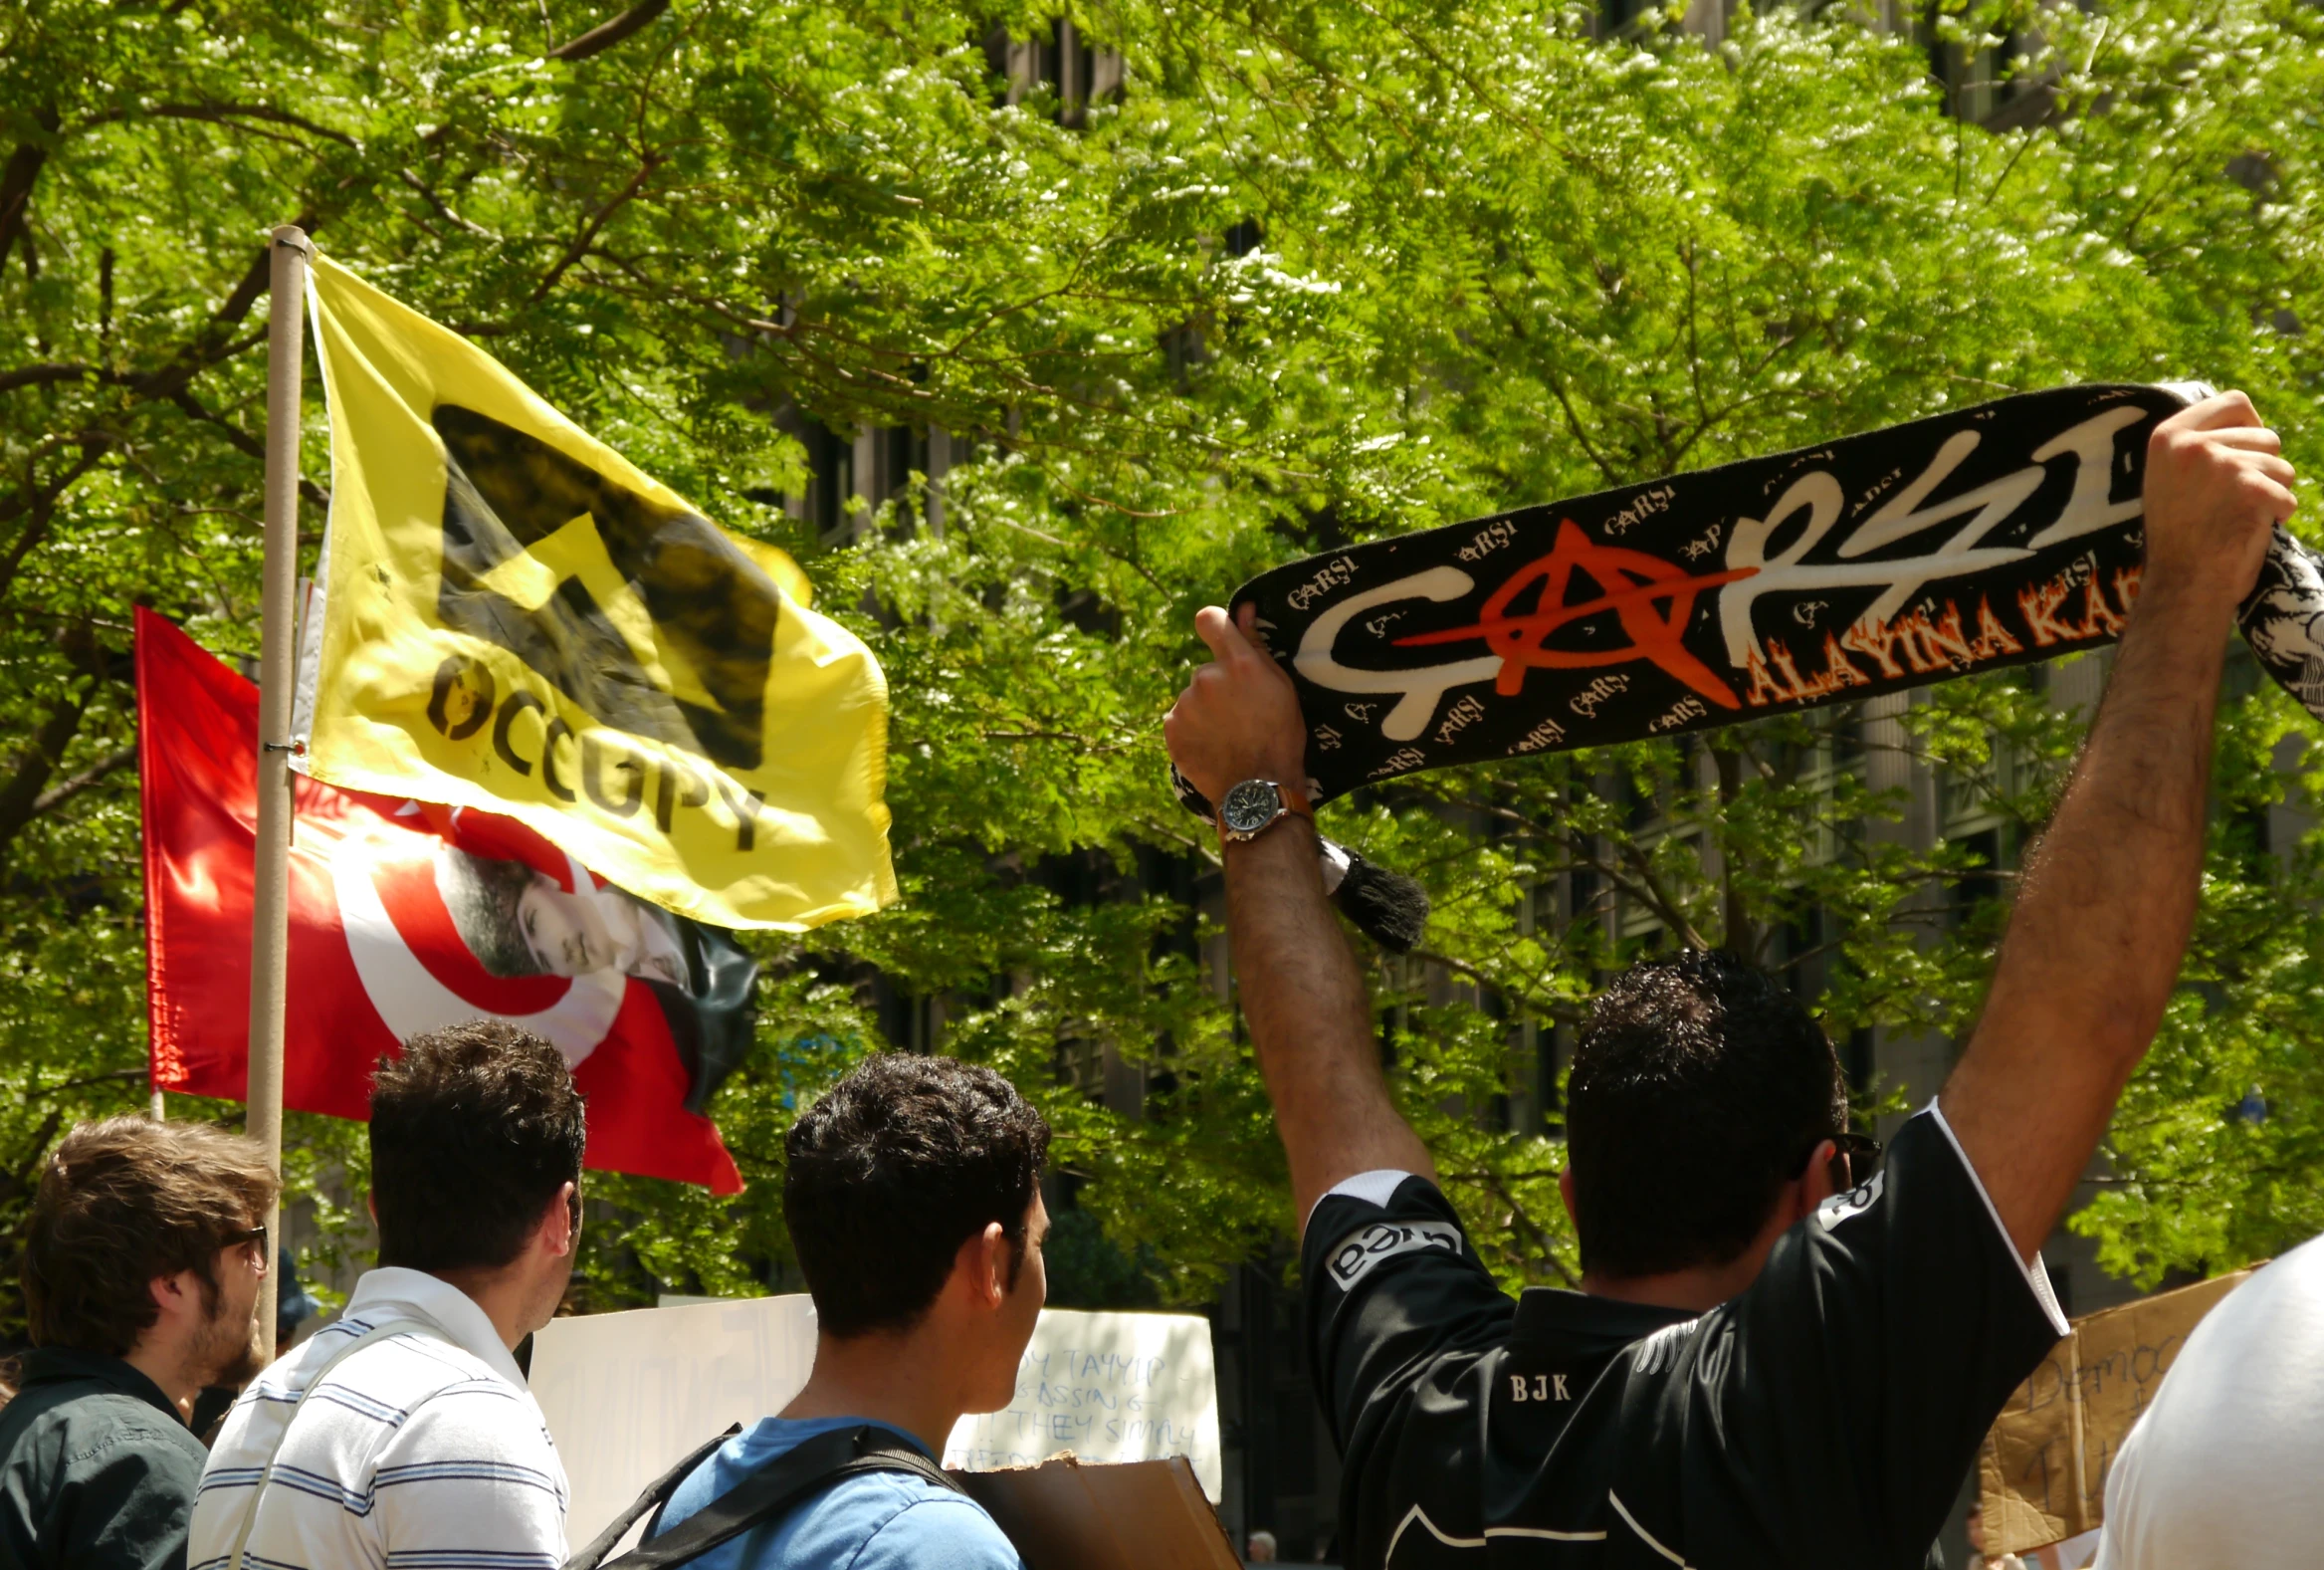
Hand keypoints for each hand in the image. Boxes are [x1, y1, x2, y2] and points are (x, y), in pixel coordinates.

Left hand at [1164, 603, 1307, 808]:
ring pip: (1193, 698)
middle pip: (1206, 670)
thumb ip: (1256, 645)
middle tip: (1240, 715)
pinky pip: (1180, 720)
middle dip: (1219, 686)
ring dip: (1205, 711)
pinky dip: (1192, 731)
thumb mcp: (1281, 688)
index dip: (1214, 626)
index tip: (1221, 638)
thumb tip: (1245, 607)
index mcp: (1236, 663)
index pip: (1210, 620)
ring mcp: (1184, 704)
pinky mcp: (1171, 729)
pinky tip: (1213, 747)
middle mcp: (1205, 678)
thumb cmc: (1280, 737)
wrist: (1257, 789)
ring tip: (1228, 736)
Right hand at [2141, 390, 2297, 617]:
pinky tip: (2252, 529)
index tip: (2245, 453)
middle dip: (2264, 467)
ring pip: (2281, 465)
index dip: (2250, 425)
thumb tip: (2246, 423)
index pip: (2234, 401)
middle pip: (2265, 435)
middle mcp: (2190, 444)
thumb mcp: (2170, 477)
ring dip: (2273, 492)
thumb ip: (2198, 445)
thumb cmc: (2180, 535)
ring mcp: (2220, 465)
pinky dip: (2279, 515)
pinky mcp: (2248, 488)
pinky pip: (2287, 494)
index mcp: (2168, 436)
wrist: (2181, 583)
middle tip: (2237, 499)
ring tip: (2241, 516)